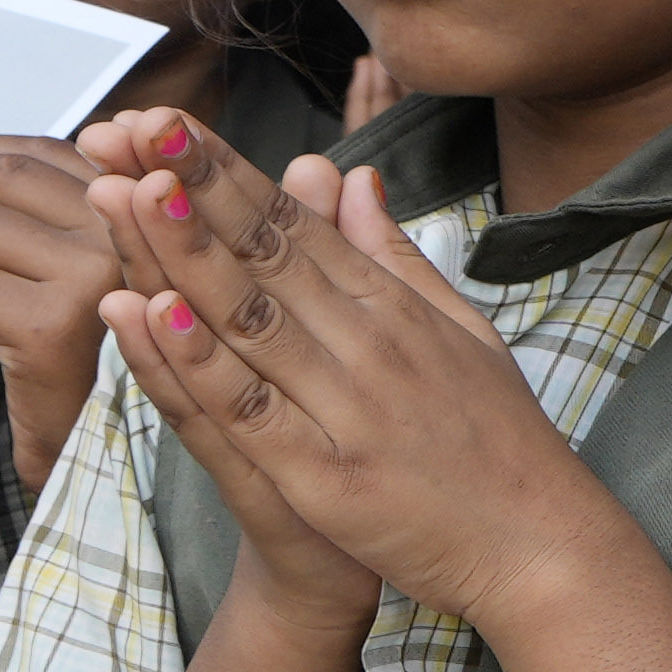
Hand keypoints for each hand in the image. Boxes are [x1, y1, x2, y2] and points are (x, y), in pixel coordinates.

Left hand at [95, 116, 593, 622]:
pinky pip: (250, 410)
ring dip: (185, 253)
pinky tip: (155, 316)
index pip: (293, 222)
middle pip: (263, 253)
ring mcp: (345, 408)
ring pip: (248, 318)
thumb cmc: (499, 443)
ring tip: (130, 191)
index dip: (224, 172)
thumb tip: (355, 178)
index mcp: (390, 307)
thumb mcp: (458, 329)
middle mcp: (367, 342)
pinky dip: (201, 362)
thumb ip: (395, 256)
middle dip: (191, 187)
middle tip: (128, 129)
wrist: (542, 547)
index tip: (165, 124)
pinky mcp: (324, 477)